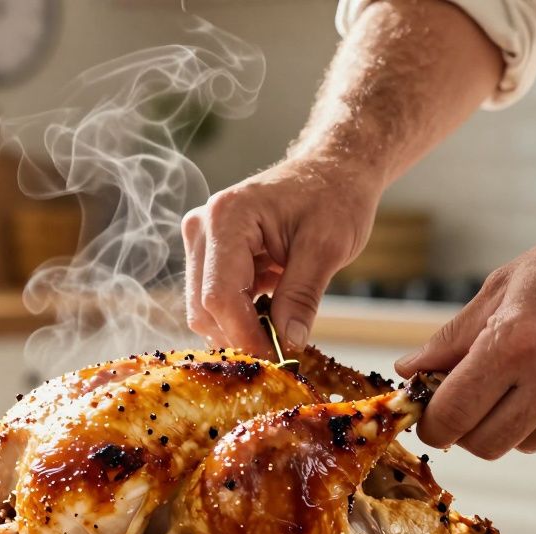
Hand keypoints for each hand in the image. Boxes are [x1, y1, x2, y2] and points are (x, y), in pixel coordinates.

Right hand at [182, 158, 380, 355]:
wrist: (332, 170)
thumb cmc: (334, 196)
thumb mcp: (328, 247)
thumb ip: (302, 296)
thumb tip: (287, 344)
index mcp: (227, 217)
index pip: (219, 295)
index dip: (245, 336)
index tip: (277, 361)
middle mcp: (202, 226)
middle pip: (204, 307)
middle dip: (241, 336)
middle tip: (283, 353)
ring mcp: (202, 241)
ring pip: (205, 309)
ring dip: (241, 328)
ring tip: (283, 329)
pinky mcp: (210, 255)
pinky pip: (216, 300)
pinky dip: (242, 317)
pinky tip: (273, 314)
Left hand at [395, 212, 535, 457]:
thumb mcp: (504, 286)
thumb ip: (452, 338)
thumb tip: (407, 372)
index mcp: (515, 342)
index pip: (452, 416)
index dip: (432, 422)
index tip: (429, 413)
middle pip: (484, 445)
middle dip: (466, 429)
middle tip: (467, 400)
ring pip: (523, 444)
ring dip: (510, 421)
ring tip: (523, 374)